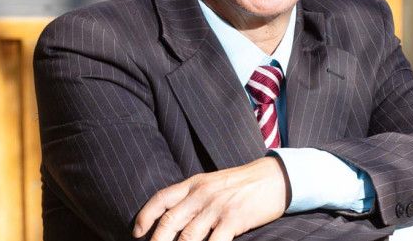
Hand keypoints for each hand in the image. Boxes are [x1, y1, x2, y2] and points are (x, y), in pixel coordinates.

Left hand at [133, 156, 288, 240]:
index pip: (161, 198)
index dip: (145, 216)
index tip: (137, 232)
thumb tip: (175, 216)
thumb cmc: (243, 183)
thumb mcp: (214, 182)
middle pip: (169, 221)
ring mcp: (217, 207)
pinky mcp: (233, 219)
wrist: (275, 177)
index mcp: (194, 183)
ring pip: (188, 237)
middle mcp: (202, 194)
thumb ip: (194, 196)